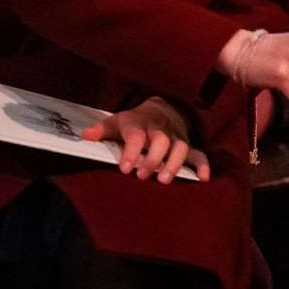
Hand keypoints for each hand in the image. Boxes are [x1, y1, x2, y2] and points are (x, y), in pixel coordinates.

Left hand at [81, 97, 209, 183]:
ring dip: (174, 163)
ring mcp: (176, 137)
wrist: (162, 108)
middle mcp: (160, 130)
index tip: (126, 168)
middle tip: (143, 176)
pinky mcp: (187, 145)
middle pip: (161, 140)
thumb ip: (102, 129)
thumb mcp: (117, 121)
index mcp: (140, 123)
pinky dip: (202, 165)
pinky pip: (198, 153)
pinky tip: (202, 178)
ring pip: (181, 147)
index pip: (137, 135)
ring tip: (164, 180)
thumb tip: (86, 135)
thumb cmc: (135, 121)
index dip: (132, 151)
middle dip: (153, 158)